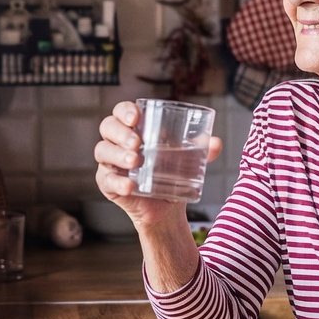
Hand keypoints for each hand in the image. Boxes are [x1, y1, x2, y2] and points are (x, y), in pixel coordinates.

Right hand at [93, 100, 222, 228]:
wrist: (168, 207)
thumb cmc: (172, 173)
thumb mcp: (187, 159)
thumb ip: (201, 149)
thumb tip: (216, 142)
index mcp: (134, 128)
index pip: (121, 112)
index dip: (124, 110)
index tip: (136, 117)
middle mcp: (117, 142)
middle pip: (107, 127)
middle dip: (121, 132)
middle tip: (137, 143)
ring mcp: (110, 163)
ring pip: (102, 151)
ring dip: (117, 154)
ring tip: (135, 161)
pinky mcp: (108, 183)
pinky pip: (106, 180)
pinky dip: (118, 182)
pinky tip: (130, 185)